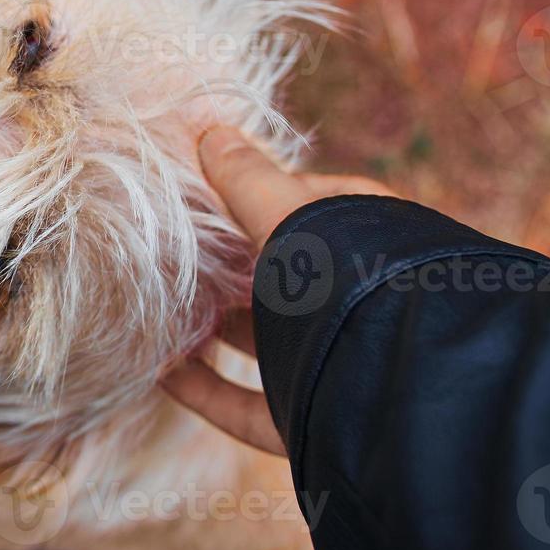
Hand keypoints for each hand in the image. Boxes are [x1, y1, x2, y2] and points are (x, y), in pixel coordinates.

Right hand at [160, 126, 394, 455]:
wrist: (393, 387)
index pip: (315, 206)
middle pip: (280, 278)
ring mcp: (329, 365)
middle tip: (170, 250)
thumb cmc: (349, 282)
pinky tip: (161, 371)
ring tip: (155, 306)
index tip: (208, 190)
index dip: (262, 193)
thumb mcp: (289, 216)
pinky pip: (243, 403)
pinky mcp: (304, 417)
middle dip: (226, 266)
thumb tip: (211, 132)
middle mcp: (352, 305)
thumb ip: (246, 179)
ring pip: (260, 341)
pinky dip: (202, 387)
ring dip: (208, 327)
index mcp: (366, 245)